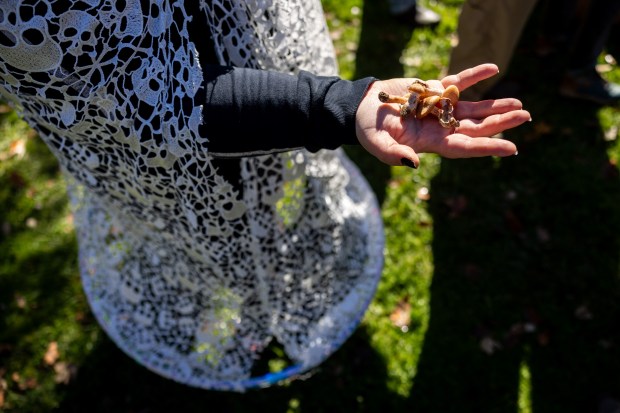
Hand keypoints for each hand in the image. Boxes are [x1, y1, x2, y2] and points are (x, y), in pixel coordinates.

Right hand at [355, 63, 529, 167]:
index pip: (464, 146)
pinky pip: (458, 82)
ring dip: (495, 106)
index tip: (512, 148)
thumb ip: (393, 155)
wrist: (362, 109)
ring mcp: (439, 108)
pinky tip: (493, 68)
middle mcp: (440, 127)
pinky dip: (475, 76)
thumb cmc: (368, 130)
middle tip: (525, 116)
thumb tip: (413, 163)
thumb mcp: (376, 144)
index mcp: (430, 142)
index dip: (487, 148)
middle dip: (500, 123)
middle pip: (475, 127)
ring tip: (519, 103)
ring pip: (472, 108)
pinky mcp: (434, 90)